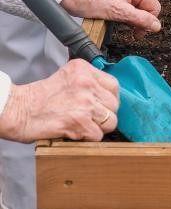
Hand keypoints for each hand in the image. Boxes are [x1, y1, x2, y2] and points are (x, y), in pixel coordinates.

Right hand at [0, 59, 118, 141]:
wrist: (19, 111)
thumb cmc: (38, 98)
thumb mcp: (66, 77)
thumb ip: (87, 82)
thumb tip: (105, 96)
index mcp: (83, 69)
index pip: (113, 85)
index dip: (109, 99)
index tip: (102, 106)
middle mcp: (87, 83)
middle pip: (114, 104)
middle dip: (105, 115)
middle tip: (90, 119)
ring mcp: (85, 102)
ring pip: (110, 121)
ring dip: (98, 128)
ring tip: (83, 127)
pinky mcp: (80, 121)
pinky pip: (97, 135)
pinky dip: (88, 139)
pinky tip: (75, 133)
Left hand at [61, 0, 160, 36]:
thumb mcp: (117, 12)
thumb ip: (140, 19)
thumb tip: (156, 26)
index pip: (154, 7)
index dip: (148, 22)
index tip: (137, 33)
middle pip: (147, 7)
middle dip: (139, 20)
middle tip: (130, 31)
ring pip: (138, 9)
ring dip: (131, 18)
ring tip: (120, 22)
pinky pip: (130, 7)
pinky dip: (125, 15)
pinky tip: (117, 18)